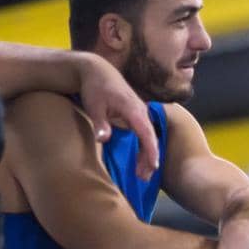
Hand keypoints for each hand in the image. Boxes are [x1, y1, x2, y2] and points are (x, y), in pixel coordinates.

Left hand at [76, 54, 157, 178]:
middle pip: (151, 138)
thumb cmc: (95, 88)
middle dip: (150, 158)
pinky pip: (144, 133)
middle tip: (144, 178)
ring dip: (147, 154)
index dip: (150, 151)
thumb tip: (104, 139)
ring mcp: (140, 112)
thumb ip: (101, 124)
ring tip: (142, 174)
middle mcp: (141, 111)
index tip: (153, 166)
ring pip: (148, 136)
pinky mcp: (136, 114)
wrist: (97, 70)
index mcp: (133, 109)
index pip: (146, 133)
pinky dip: (143, 146)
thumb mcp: (94, 107)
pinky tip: (139, 159)